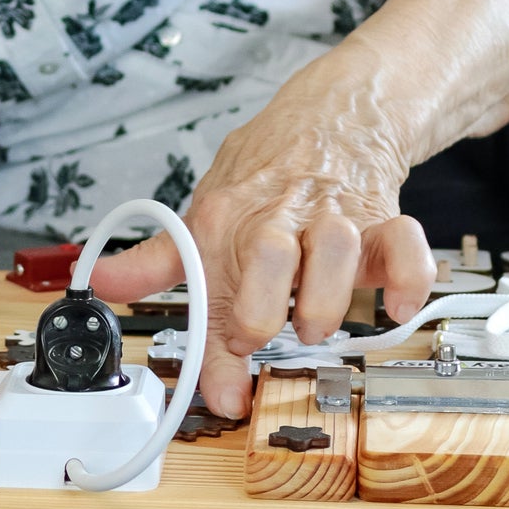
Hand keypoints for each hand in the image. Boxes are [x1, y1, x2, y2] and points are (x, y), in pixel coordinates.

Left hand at [88, 53, 434, 419]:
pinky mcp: (384, 218)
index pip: (213, 279)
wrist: (332, 114)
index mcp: (228, 216)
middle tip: (259, 336)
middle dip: (261, 308)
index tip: (224, 394)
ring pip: (335, 247)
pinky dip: (406, 280)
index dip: (216, 347)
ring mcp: (335, 215)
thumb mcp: (204, 208)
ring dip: (325, 298)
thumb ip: (157, 258)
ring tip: (314, 323)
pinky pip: (406, 246)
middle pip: (267, 253)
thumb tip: (102, 282)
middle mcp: (281, 215)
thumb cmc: (265, 170)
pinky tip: (391, 306)